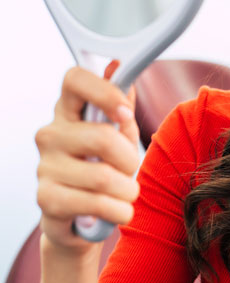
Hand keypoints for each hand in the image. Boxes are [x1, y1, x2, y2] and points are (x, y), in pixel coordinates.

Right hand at [35, 62, 139, 252]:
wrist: (83, 217)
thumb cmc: (105, 167)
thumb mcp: (120, 134)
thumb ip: (121, 104)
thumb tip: (116, 66)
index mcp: (70, 110)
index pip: (75, 79)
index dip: (105, 91)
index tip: (125, 113)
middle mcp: (51, 133)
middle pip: (102, 137)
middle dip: (130, 159)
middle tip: (131, 169)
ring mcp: (45, 166)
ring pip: (103, 176)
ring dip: (127, 190)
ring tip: (127, 194)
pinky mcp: (46, 198)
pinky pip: (95, 203)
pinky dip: (118, 210)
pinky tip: (120, 211)